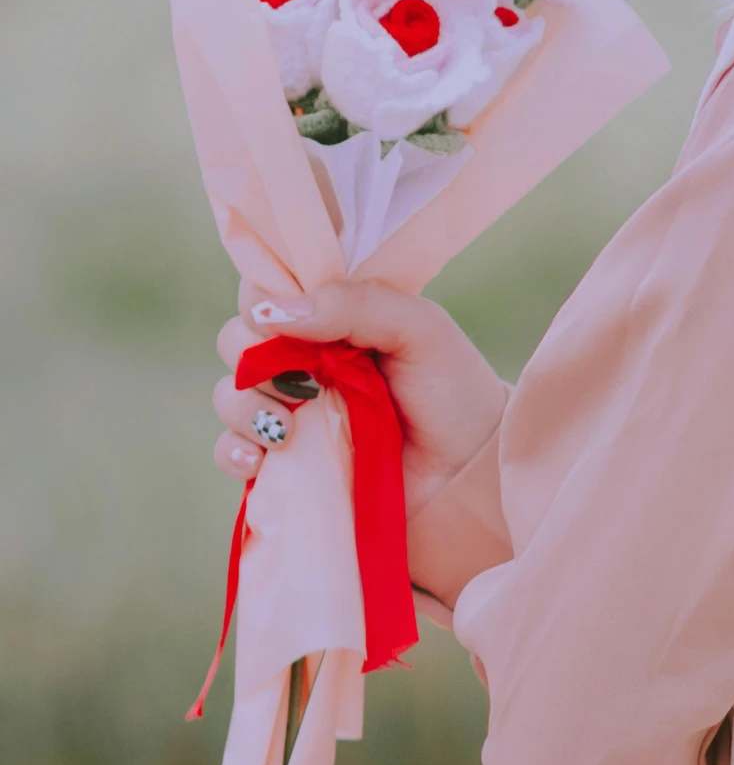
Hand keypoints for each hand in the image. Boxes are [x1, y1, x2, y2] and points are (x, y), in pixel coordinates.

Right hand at [212, 281, 510, 520]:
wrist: (471, 473)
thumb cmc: (453, 390)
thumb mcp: (419, 329)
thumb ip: (353, 305)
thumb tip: (271, 312)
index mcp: (333, 319)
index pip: (268, 291)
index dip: (261, 300)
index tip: (279, 318)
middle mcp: (304, 361)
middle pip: (237, 341)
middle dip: (251, 354)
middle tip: (299, 376)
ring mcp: (293, 413)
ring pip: (230, 397)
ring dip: (245, 406)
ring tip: (287, 424)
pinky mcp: (287, 464)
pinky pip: (233, 454)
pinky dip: (235, 452)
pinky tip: (261, 458)